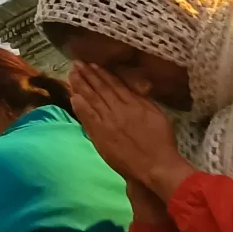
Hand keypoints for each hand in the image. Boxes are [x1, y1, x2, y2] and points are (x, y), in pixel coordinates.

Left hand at [69, 63, 192, 196]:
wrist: (155, 167)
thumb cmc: (161, 141)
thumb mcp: (157, 113)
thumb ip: (142, 99)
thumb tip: (130, 87)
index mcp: (133, 104)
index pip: (114, 85)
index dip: (101, 74)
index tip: (92, 64)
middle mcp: (118, 111)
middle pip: (99, 90)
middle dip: (87, 75)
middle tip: (76, 64)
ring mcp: (107, 124)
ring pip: (91, 101)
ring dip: (80, 87)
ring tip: (71, 75)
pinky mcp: (100, 138)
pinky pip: (88, 119)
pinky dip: (80, 108)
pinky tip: (73, 97)